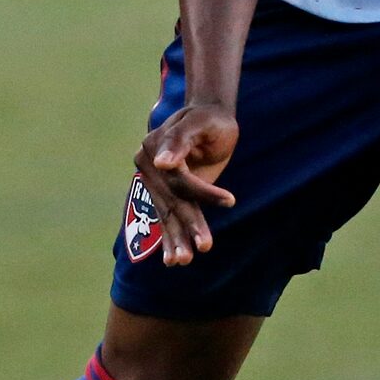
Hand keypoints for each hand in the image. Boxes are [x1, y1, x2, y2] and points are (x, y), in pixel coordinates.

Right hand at [135, 104, 239, 267]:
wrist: (208, 118)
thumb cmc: (209, 119)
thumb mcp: (200, 122)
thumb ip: (180, 140)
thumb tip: (162, 164)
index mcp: (154, 145)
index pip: (178, 176)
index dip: (204, 191)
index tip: (230, 201)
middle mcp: (148, 165)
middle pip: (172, 199)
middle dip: (189, 224)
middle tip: (205, 246)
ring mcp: (153, 181)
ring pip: (167, 213)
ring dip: (175, 239)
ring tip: (183, 261)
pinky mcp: (162, 193)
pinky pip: (166, 217)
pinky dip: (169, 239)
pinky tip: (172, 259)